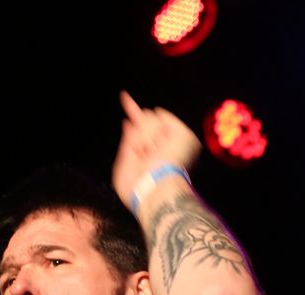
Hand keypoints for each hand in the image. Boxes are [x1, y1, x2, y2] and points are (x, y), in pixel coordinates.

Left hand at [112, 91, 201, 208]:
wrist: (151, 188)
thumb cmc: (135, 186)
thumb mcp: (123, 165)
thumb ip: (127, 143)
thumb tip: (128, 121)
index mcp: (151, 151)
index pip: (140, 126)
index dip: (132, 110)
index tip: (124, 96)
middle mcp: (163, 142)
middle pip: (143, 119)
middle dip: (138, 137)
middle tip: (142, 156)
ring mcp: (173, 137)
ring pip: (149, 116)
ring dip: (143, 137)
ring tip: (148, 154)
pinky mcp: (182, 132)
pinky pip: (159, 115)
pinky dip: (151, 131)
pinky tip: (156, 146)